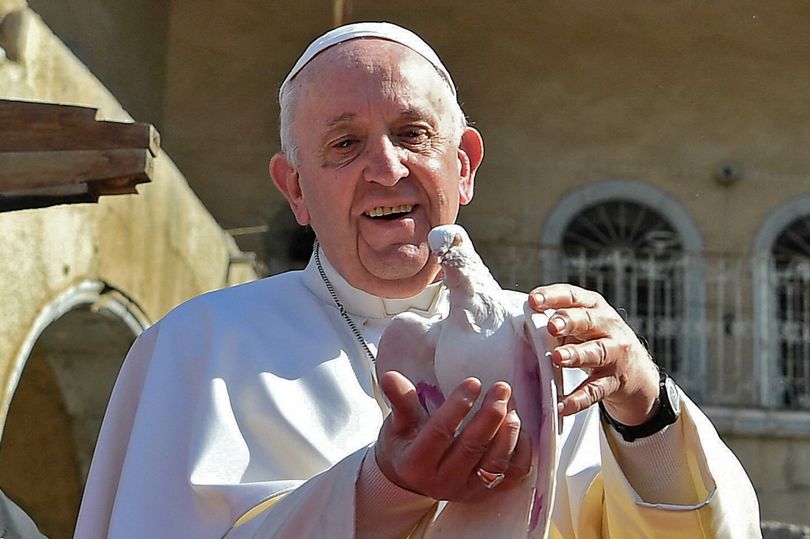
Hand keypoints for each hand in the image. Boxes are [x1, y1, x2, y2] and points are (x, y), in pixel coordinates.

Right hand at [375, 371, 531, 501]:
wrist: (411, 478)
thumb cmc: (405, 443)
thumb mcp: (397, 422)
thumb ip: (400, 400)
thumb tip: (390, 376)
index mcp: (416, 463)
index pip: (440, 433)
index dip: (457, 407)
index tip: (473, 382)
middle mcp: (442, 482)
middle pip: (472, 448)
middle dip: (491, 415)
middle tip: (501, 387)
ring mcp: (467, 491)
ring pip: (495, 463)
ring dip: (508, 431)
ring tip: (511, 405)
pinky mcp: (486, 493)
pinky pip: (513, 475)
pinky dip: (522, 452)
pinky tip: (519, 428)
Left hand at [529, 283, 659, 425]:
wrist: (636, 371)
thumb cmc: (595, 340)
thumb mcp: (580, 325)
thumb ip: (556, 322)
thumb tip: (519, 323)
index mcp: (593, 307)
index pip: (572, 296)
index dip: (553, 297)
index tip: (533, 300)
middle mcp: (608, 327)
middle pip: (588, 320)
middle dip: (569, 322)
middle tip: (551, 327)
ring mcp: (615, 354)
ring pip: (596, 352)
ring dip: (576, 355)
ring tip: (558, 358)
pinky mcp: (614, 381)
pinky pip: (595, 391)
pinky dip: (579, 399)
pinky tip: (563, 406)